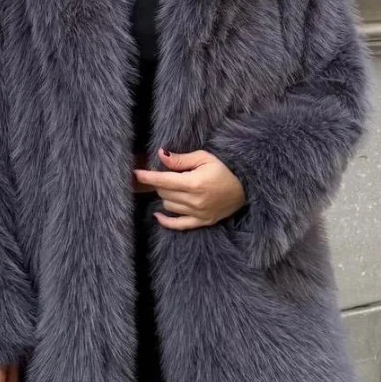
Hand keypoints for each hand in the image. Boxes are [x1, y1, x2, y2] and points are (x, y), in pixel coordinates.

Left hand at [132, 147, 246, 229]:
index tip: (136, 173)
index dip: (148, 176)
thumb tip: (161, 156)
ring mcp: (197, 213)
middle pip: (164, 193)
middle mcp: (194, 200)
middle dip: (160, 183)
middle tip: (165, 175)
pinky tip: (157, 215)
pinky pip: (177, 225)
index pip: (164, 180)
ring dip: (166, 196)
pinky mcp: (200, 222)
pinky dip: (165, 221)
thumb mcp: (204, 158)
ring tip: (173, 188)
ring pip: (168, 205)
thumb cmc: (224, 171)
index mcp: (194, 183)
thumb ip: (181, 159)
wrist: (244, 190)